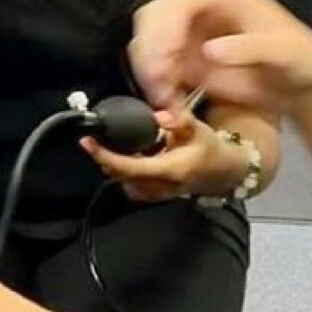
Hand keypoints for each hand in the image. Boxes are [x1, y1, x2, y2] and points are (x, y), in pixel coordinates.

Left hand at [82, 105, 243, 203]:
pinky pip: (131, 185)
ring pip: (123, 182)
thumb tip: (158, 117)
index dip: (105, 156)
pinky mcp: (155, 195)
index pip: (129, 167)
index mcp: (168, 170)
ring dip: (113, 165)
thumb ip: (179, 120)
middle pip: (120, 176)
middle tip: (94, 140)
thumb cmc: (209, 148)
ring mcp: (156, 194)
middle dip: (104, 159)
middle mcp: (159, 187)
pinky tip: (129, 156)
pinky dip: (123, 171)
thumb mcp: (198, 128)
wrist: (223, 173)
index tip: (87, 142)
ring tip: (111, 147)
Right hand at [130, 0, 311, 118]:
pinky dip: (156, 87)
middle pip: (154, 16)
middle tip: (159, 84)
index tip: (168, 59)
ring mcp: (189, 35)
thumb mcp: (285, 52)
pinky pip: (156, 69)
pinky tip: (171, 105)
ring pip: (148, 42)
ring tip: (166, 100)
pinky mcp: (185, 62)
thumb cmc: (301, 61)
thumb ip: (249, 49)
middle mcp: (200, 9)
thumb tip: (209, 50)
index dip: (167, 26)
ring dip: (148, 71)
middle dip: (150, 49)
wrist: (304, 88)